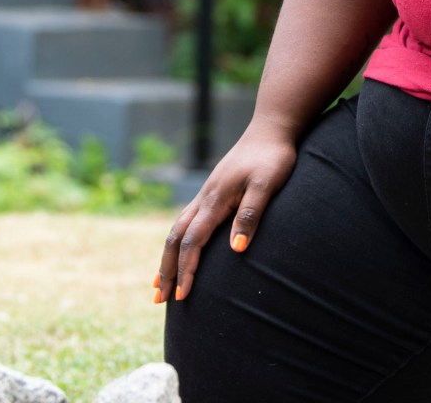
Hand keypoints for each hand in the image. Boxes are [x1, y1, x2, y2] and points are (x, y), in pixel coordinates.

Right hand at [154, 119, 299, 304]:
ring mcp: (204, 196)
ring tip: (158, 285)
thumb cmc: (273, 158)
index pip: (194, 241)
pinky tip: (178, 252)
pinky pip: (185, 223)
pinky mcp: (210, 194)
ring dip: (167, 259)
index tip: (182, 296)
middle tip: (160, 300)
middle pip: (176, 239)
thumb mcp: (267, 184)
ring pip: (176, 231)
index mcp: (215, 200)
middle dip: (167, 270)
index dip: (187, 270)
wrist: (270, 130)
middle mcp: (204, 199)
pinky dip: (176, 243)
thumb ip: (251, 214)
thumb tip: (236, 249)